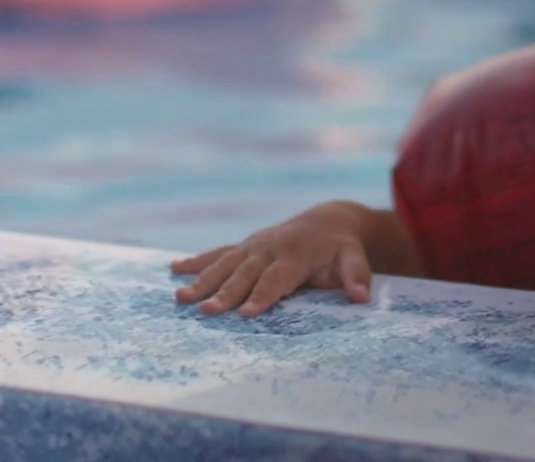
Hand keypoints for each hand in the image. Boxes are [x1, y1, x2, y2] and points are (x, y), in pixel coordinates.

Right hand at [171, 202, 372, 316]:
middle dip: (225, 293)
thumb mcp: (355, 258)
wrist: (329, 220)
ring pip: (225, 264)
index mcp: (295, 255)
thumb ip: (357, 276)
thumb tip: (361, 297)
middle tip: (205, 311)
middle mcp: (269, 248)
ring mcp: (253, 245)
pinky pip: (218, 253)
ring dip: (202, 280)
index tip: (246, 313)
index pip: (277, 279)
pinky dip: (196, 260)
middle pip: (245, 274)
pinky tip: (173, 270)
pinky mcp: (244, 245)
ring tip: (180, 298)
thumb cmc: (341, 248)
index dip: (262, 295)